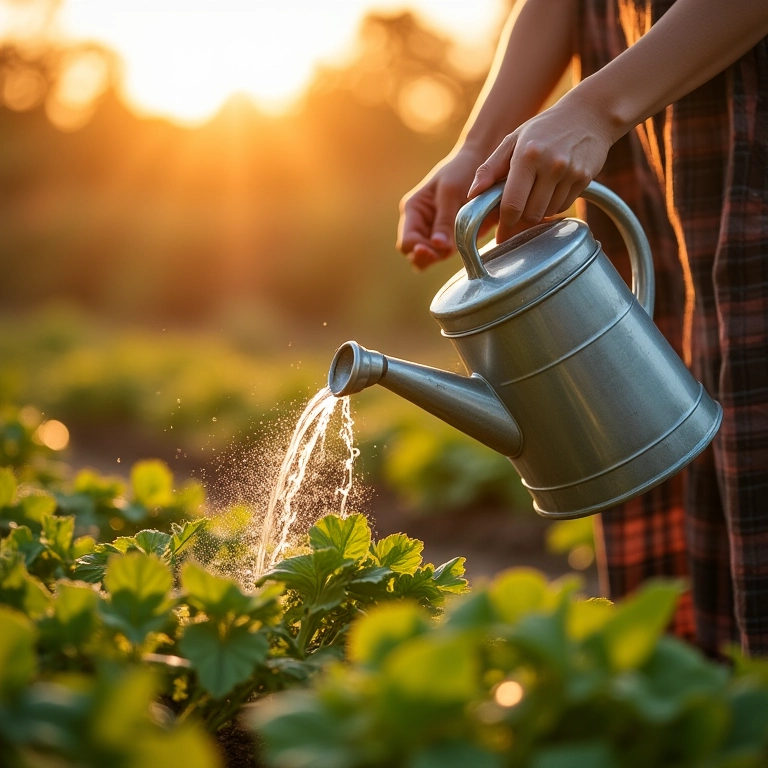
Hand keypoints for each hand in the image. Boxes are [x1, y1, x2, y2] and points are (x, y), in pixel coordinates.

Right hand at [397, 147, 488, 269]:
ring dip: (439, 257)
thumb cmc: (461, 170)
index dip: (419, 250)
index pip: (407, 242)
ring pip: (428, 257)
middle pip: (414, 253)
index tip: (438, 248)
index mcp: (413, 209)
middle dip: (428, 256)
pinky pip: (442, 253)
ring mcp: (432, 230)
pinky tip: (461, 246)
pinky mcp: (447, 234)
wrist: (479, 160)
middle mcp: (418, 222)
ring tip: (455, 246)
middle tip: (446, 251)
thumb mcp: (451, 193)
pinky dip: (449, 254)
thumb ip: (445, 220)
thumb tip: (438, 246)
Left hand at [467, 92, 614, 242]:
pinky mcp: (585, 179)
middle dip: (521, 217)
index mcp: (527, 156)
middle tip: (517, 210)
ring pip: (547, 213)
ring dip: (538, 210)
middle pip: (530, 215)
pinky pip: (563, 206)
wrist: (589, 114)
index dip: (505, 223)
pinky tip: (553, 187)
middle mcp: (550, 165)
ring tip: (537, 191)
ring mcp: (570, 173)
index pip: (512, 204)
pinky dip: (554, 204)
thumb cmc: (543, 129)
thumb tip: (472, 195)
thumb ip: (489, 169)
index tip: (501, 233)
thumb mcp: (512, 140)